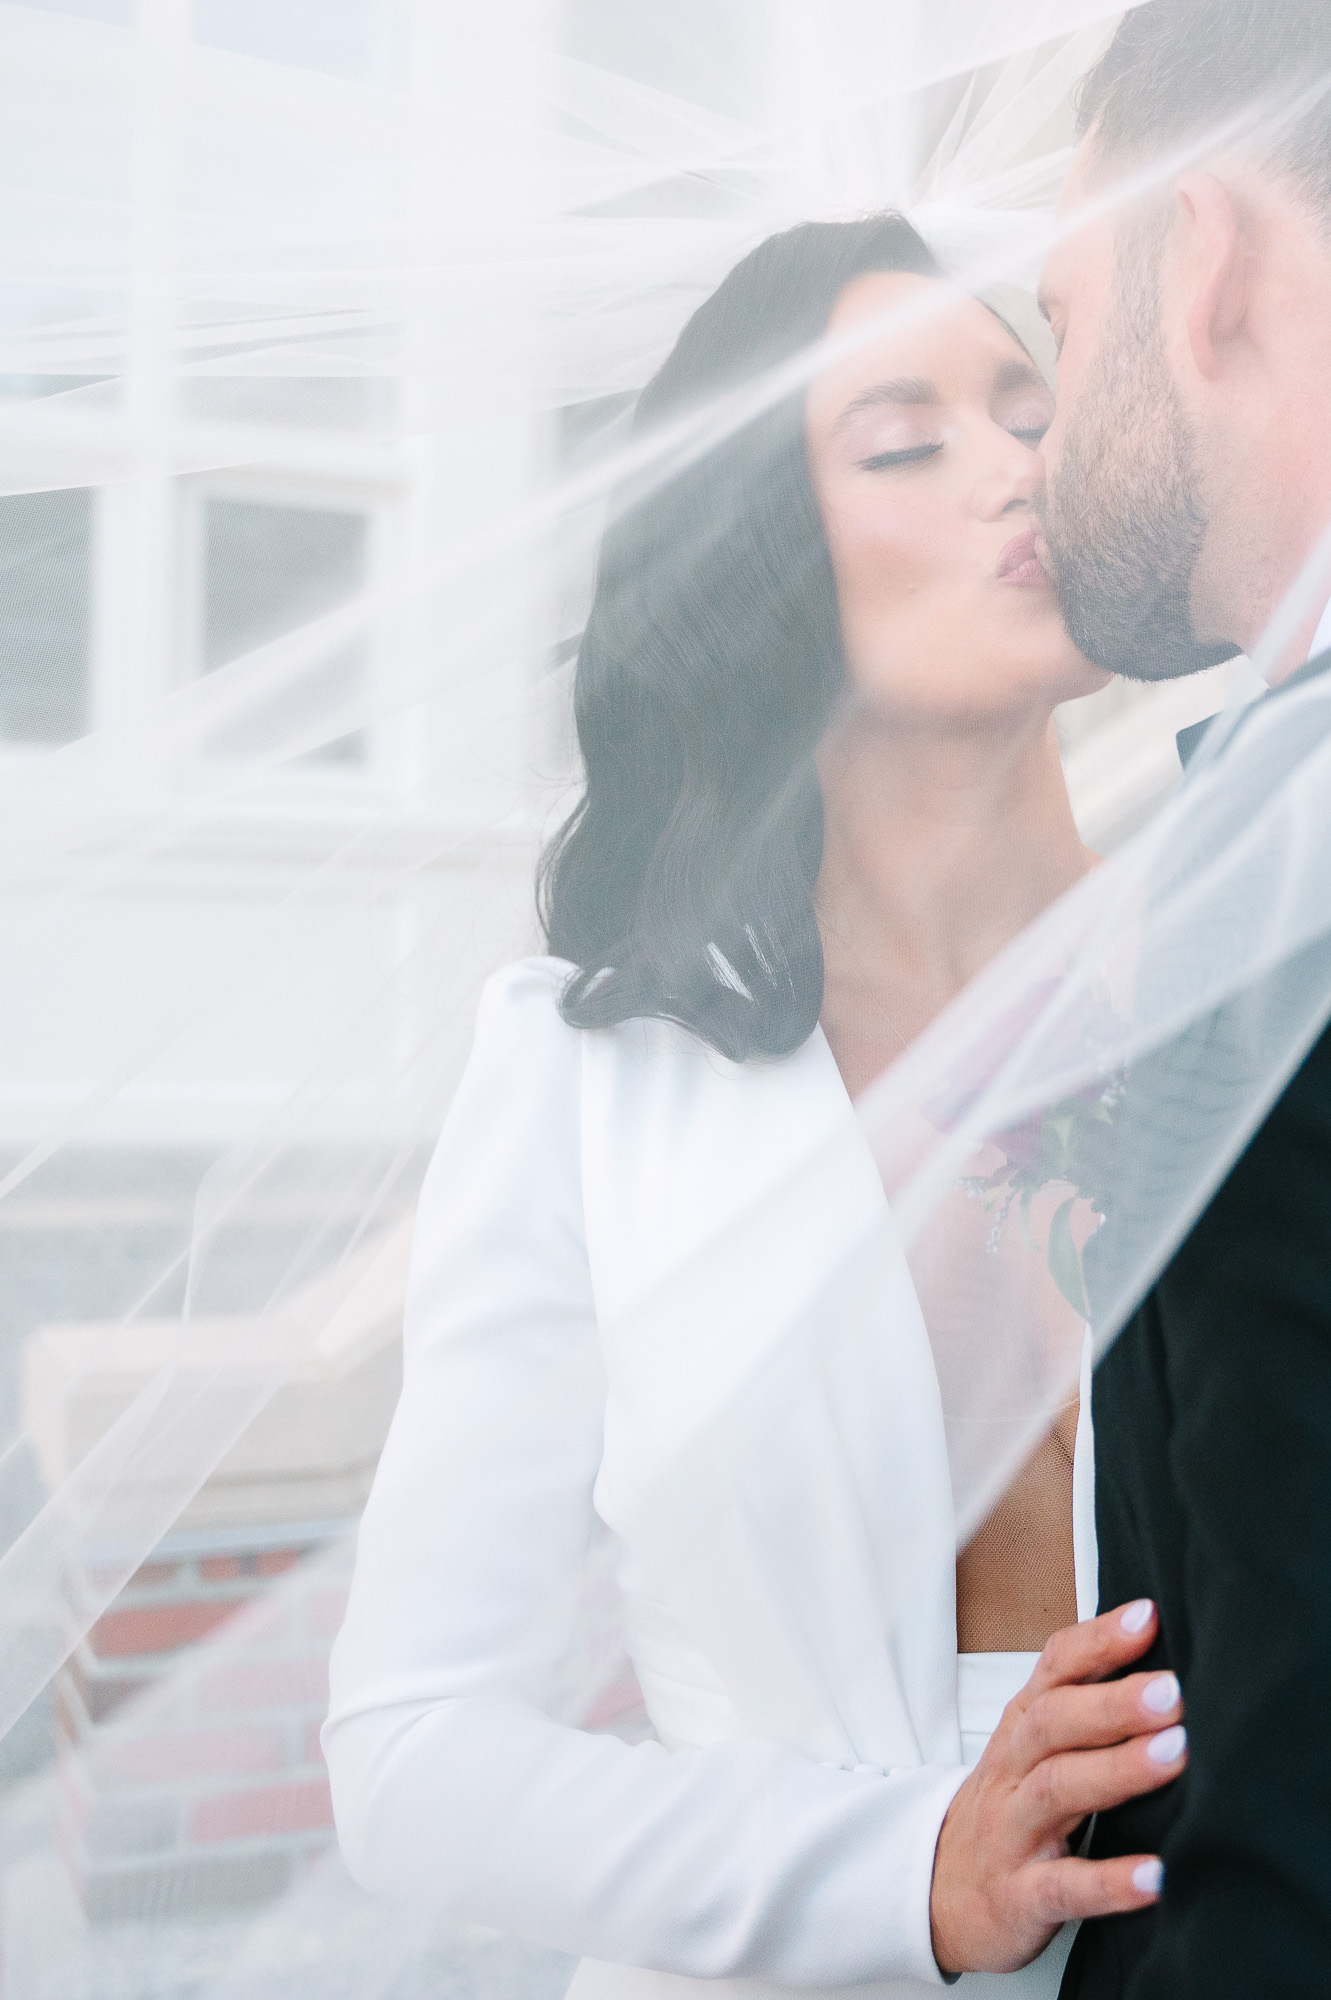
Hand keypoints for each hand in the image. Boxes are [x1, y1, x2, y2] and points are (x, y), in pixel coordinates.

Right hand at [929, 1599, 1185, 1976]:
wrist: (940, 1896)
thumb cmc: (1007, 1811)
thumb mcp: (1031, 1750)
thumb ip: (1084, 1707)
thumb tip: (1161, 1660)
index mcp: (1021, 1728)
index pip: (1053, 1669)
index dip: (1098, 1641)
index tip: (1147, 1617)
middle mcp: (1013, 1770)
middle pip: (1053, 1722)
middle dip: (1113, 1703)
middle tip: (1172, 1692)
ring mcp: (1014, 1832)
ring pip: (1057, 1790)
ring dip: (1118, 1769)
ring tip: (1174, 1755)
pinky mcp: (1021, 1897)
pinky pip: (1063, 1887)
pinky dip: (1109, 1882)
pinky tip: (1156, 1878)